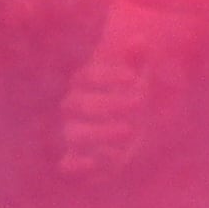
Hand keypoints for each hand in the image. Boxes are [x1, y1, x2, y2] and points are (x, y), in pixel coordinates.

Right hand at [55, 0, 202, 177]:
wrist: (126, 129)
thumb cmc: (129, 98)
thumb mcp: (136, 80)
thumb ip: (135, 62)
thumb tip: (139, 40)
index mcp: (82, 86)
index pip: (86, 76)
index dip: (107, 76)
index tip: (134, 79)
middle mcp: (73, 111)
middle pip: (79, 105)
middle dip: (109, 104)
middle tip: (141, 104)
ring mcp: (74, 135)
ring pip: (74, 134)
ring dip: (100, 133)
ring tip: (130, 131)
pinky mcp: (79, 162)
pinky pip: (68, 166)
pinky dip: (78, 166)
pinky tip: (102, 159)